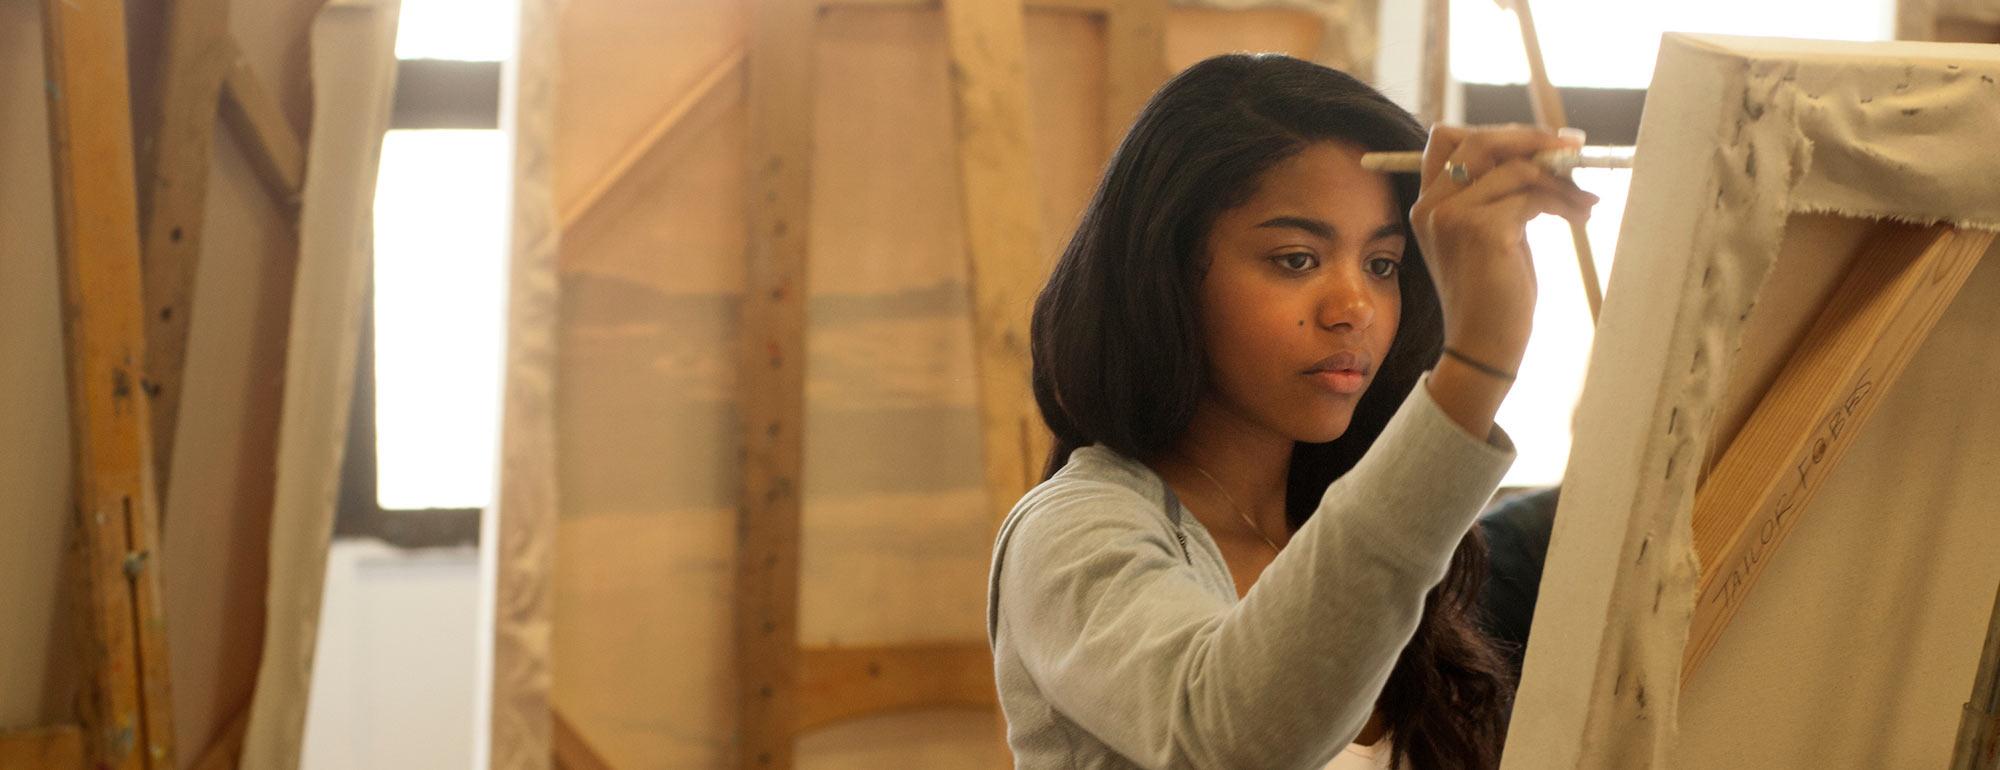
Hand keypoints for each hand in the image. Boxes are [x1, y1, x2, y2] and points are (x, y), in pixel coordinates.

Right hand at [1408, 124, 1598, 371]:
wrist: (1485, 346)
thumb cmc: (1494, 295)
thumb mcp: (1492, 234)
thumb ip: (1501, 193)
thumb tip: (1548, 150)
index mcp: (1428, 204)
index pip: (1449, 138)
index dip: (1497, 133)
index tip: (1541, 142)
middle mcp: (1432, 206)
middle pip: (1481, 140)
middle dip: (1533, 140)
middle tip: (1574, 150)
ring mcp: (1452, 217)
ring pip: (1516, 168)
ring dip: (1561, 180)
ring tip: (1585, 202)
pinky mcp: (1481, 230)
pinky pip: (1532, 196)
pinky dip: (1564, 203)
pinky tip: (1581, 217)